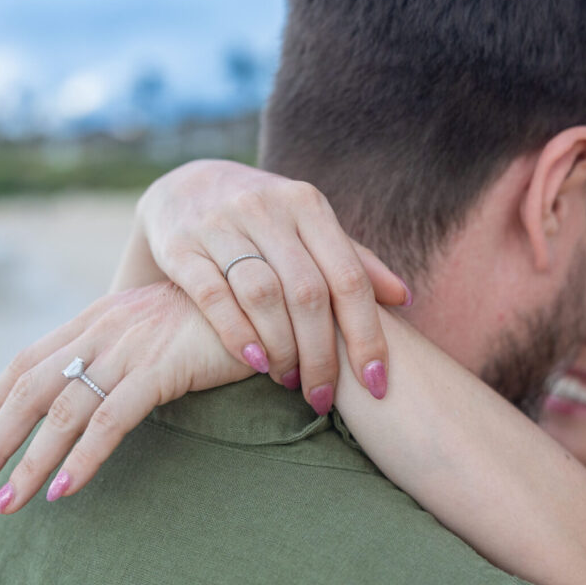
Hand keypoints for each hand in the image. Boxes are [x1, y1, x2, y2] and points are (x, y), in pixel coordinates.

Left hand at [0, 281, 250, 515]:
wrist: (263, 293)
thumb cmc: (217, 317)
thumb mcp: (157, 326)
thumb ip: (124, 347)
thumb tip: (101, 385)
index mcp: (97, 318)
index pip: (27, 361)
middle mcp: (103, 329)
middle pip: (30, 389)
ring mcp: (131, 347)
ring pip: (62, 411)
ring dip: (28, 462)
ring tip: (3, 505)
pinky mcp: (161, 367)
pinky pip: (111, 420)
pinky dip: (83, 457)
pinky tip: (63, 490)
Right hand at [132, 160, 410, 414]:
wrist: (185, 186)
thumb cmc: (264, 220)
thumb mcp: (309, 226)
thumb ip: (353, 260)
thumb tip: (404, 298)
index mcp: (308, 205)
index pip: (348, 277)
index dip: (367, 335)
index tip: (377, 382)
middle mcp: (267, 208)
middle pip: (308, 292)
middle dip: (321, 354)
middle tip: (323, 398)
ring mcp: (221, 223)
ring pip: (263, 294)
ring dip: (282, 349)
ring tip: (289, 383)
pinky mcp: (181, 245)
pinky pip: (213, 295)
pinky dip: (236, 333)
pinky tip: (255, 363)